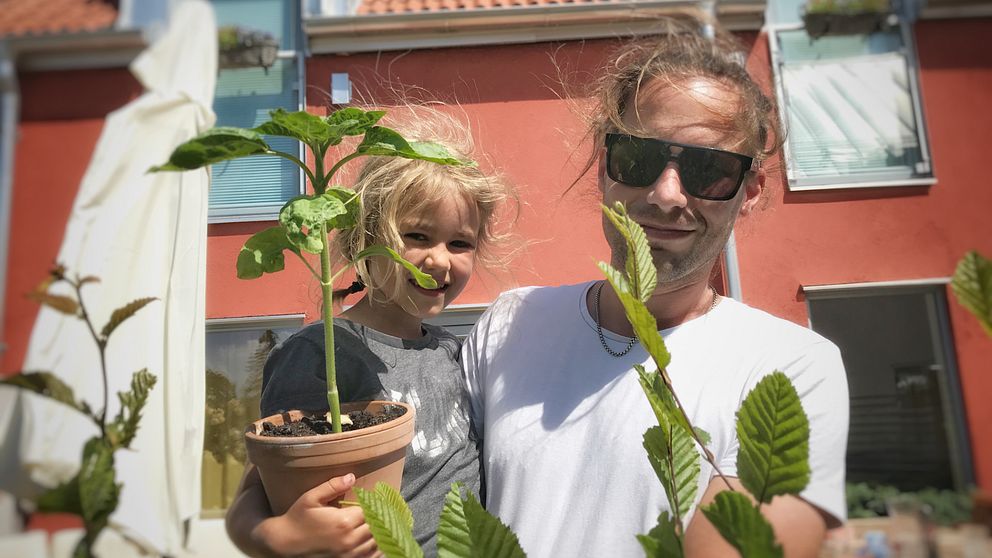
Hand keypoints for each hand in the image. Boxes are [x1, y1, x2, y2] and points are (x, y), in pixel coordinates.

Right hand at [254, 473, 381, 557]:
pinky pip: (372, 556)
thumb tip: (352, 477)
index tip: (374, 499)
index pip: (372, 510)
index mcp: (343, 522)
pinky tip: (373, 538)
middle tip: (379, 509)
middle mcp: (349, 540)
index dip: (375, 504)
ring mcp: (350, 554)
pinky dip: (376, 548)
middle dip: (379, 517)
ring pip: (377, 542)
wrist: (285, 543)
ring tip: (378, 522)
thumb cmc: (297, 518)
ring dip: (380, 532)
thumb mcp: (311, 498)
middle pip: (377, 526)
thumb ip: (333, 486)